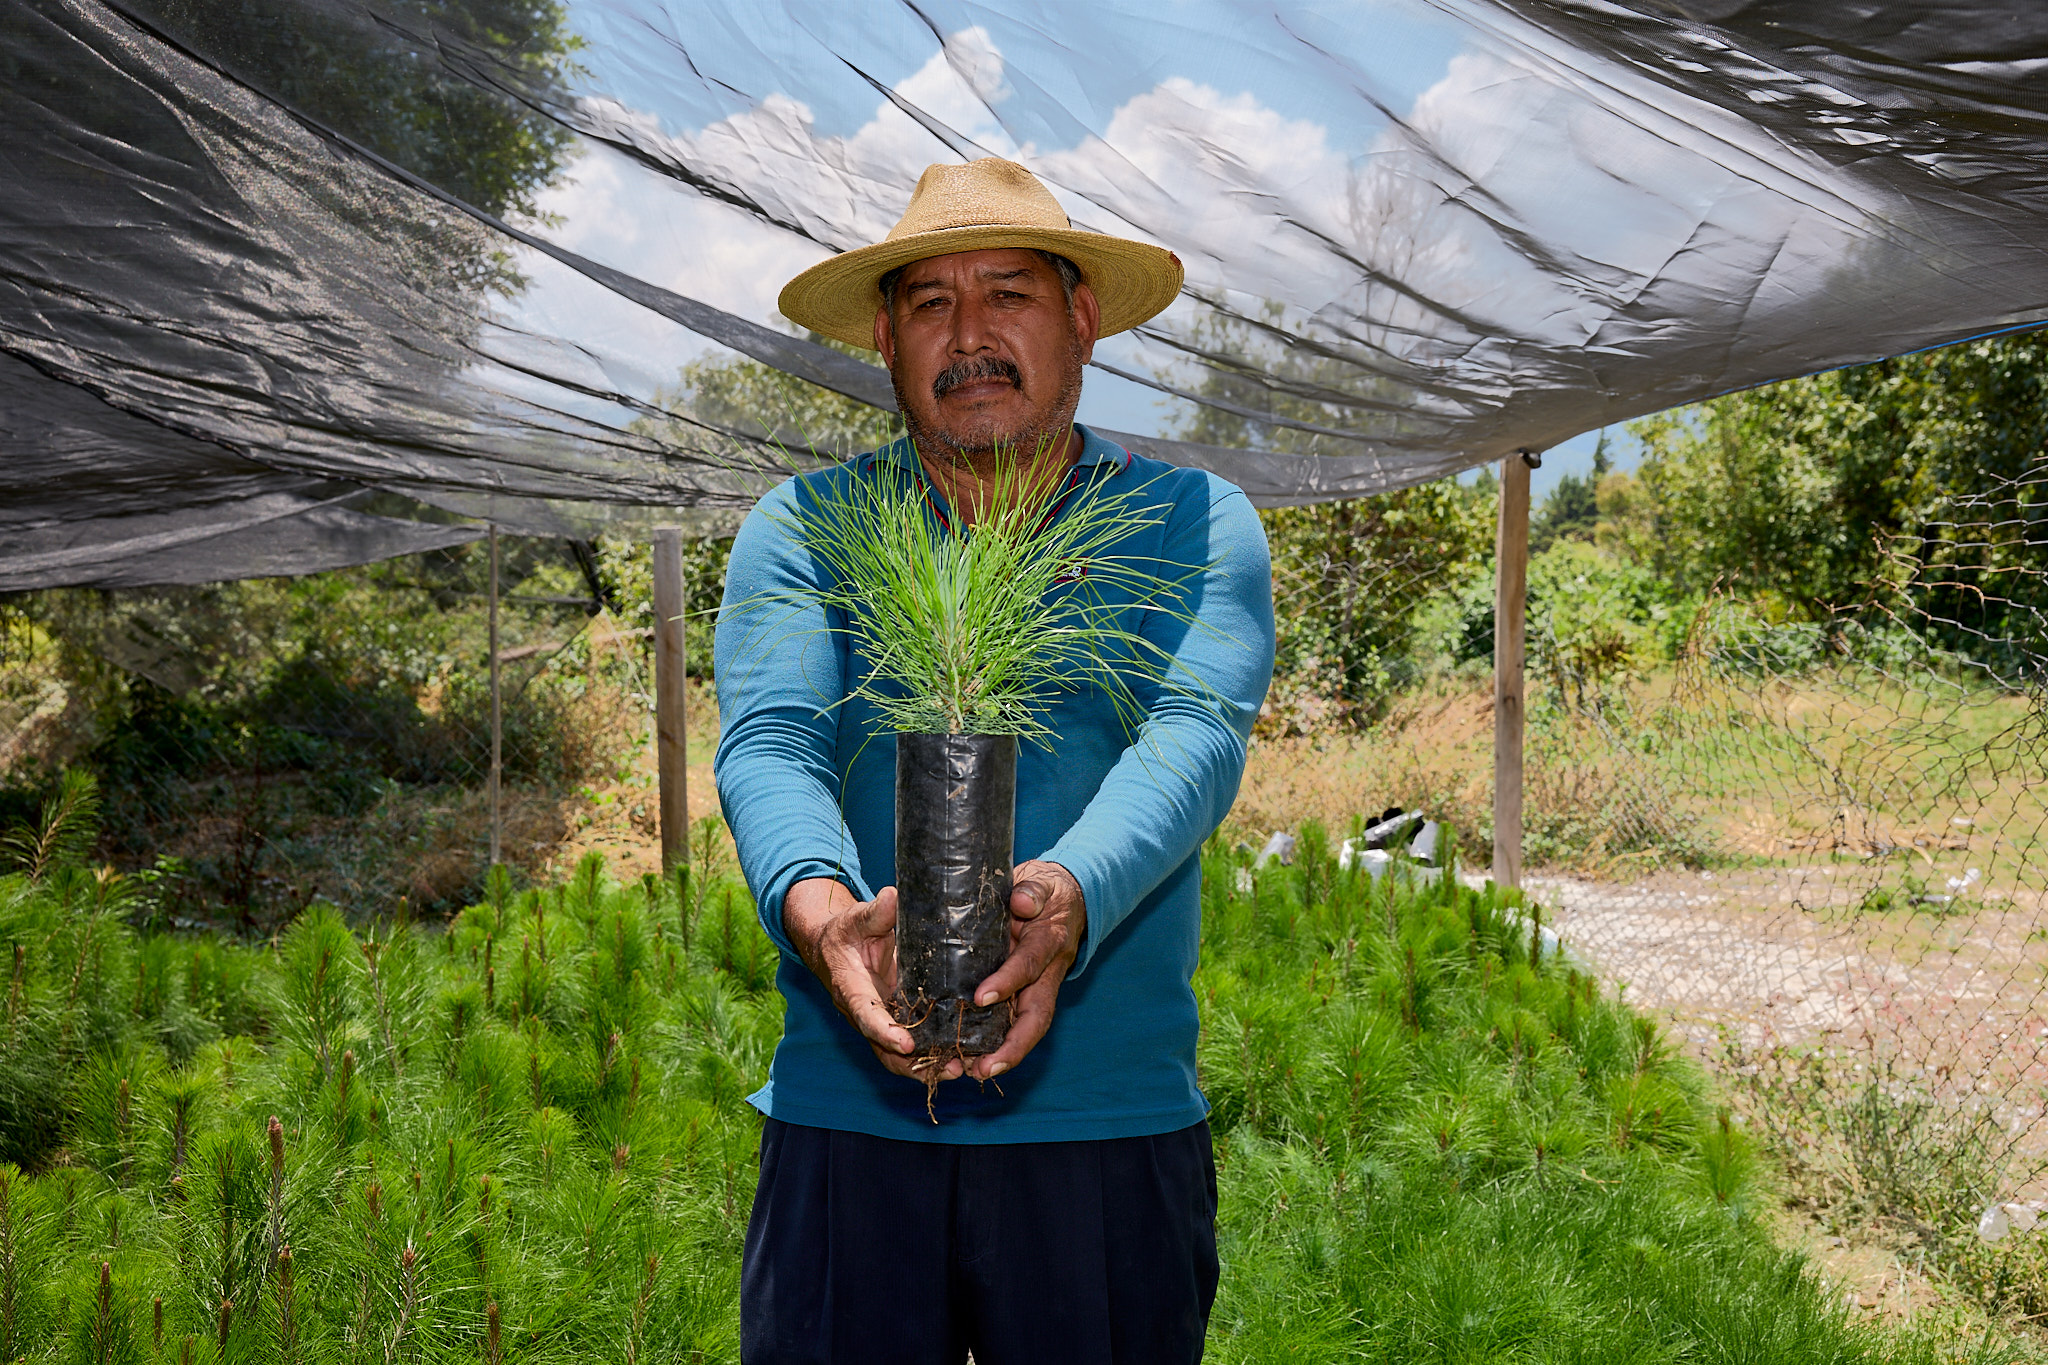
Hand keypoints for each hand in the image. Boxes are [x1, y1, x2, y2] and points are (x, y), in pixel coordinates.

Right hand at [783, 879, 962, 1081]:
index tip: (907, 1044)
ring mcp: (879, 1022)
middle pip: (885, 1048)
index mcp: (851, 989)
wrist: (832, 948)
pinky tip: (961, 1059)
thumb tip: (892, 896)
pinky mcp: (894, 1022)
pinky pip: (910, 1048)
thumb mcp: (857, 919)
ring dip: (927, 1067)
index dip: (885, 1032)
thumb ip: (875, 912)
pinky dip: (930, 1058)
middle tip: (951, 1068)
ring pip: (898, 1056)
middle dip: (915, 1063)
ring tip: (961, 1070)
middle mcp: (864, 1014)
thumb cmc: (846, 932)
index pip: (866, 1014)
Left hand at [966, 860, 1085, 1080]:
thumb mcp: (1040, 880)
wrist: (1063, 897)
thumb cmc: (1046, 889)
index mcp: (1049, 943)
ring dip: (1004, 1054)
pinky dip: (995, 1044)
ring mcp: (1036, 987)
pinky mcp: (1023, 993)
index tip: (980, 997)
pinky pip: (1012, 1023)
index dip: (1007, 982)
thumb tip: (1021, 900)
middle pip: (1036, 1017)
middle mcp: (1046, 973)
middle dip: (1014, 1046)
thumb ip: (1031, 889)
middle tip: (985, 1067)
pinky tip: (971, 1060)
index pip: (1028, 965)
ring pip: (1025, 1027)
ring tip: (974, 1073)